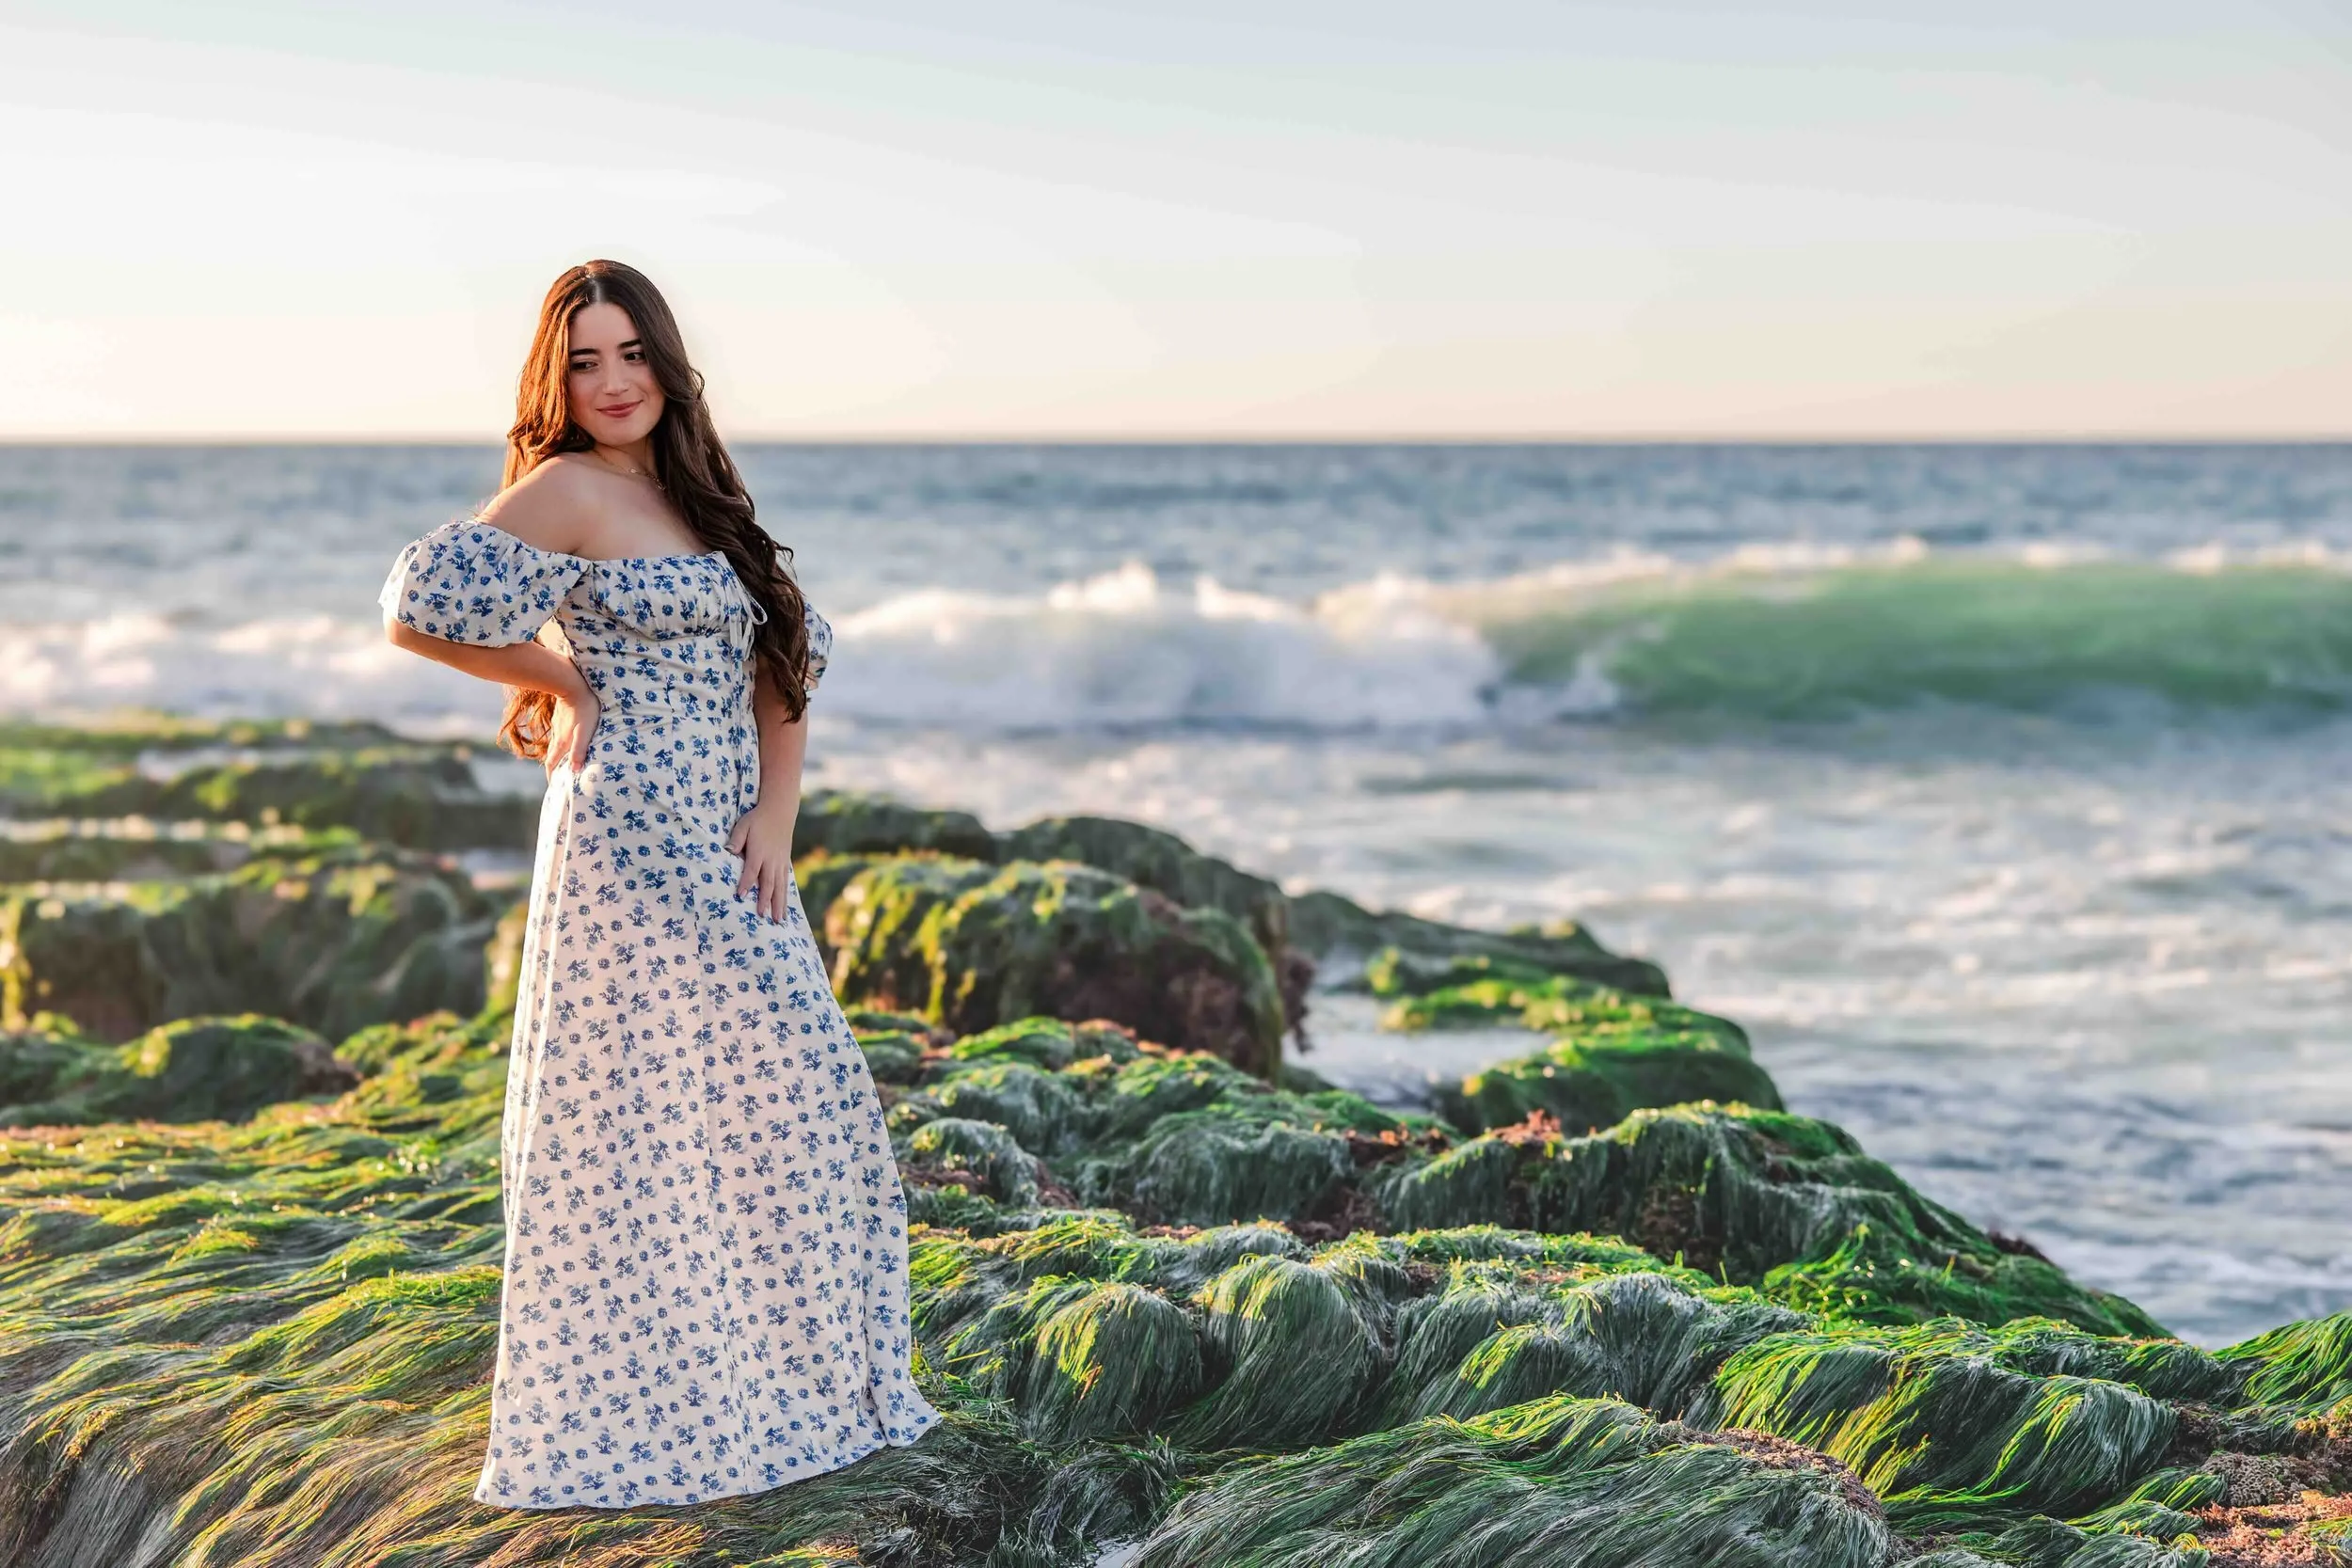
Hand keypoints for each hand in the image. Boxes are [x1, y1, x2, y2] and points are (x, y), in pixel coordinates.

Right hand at [545, 682, 599, 777]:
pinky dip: (559, 746)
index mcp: (562, 743)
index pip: (553, 765)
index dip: (552, 778)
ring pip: (555, 747)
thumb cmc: (584, 709)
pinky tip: (564, 744)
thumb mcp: (584, 731)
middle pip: (552, 758)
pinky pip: (558, 737)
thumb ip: (579, 750)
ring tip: (561, 766)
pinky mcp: (560, 719)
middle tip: (557, 781)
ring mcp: (558, 727)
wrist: (572, 685)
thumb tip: (573, 771)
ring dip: (556, 758)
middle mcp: (557, 738)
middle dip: (553, 771)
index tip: (554, 788)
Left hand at [727, 798, 798, 922]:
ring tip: (778, 920)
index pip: (751, 870)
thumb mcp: (743, 825)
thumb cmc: (757, 819)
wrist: (779, 811)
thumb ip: (736, 839)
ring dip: (779, 904)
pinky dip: (785, 895)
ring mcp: (781, 862)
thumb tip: (728, 851)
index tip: (740, 896)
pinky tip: (785, 907)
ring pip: (780, 886)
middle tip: (763, 916)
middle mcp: (772, 860)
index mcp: (759, 851)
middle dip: (765, 900)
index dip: (746, 883)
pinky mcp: (786, 863)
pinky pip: (785, 882)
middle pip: (768, 883)